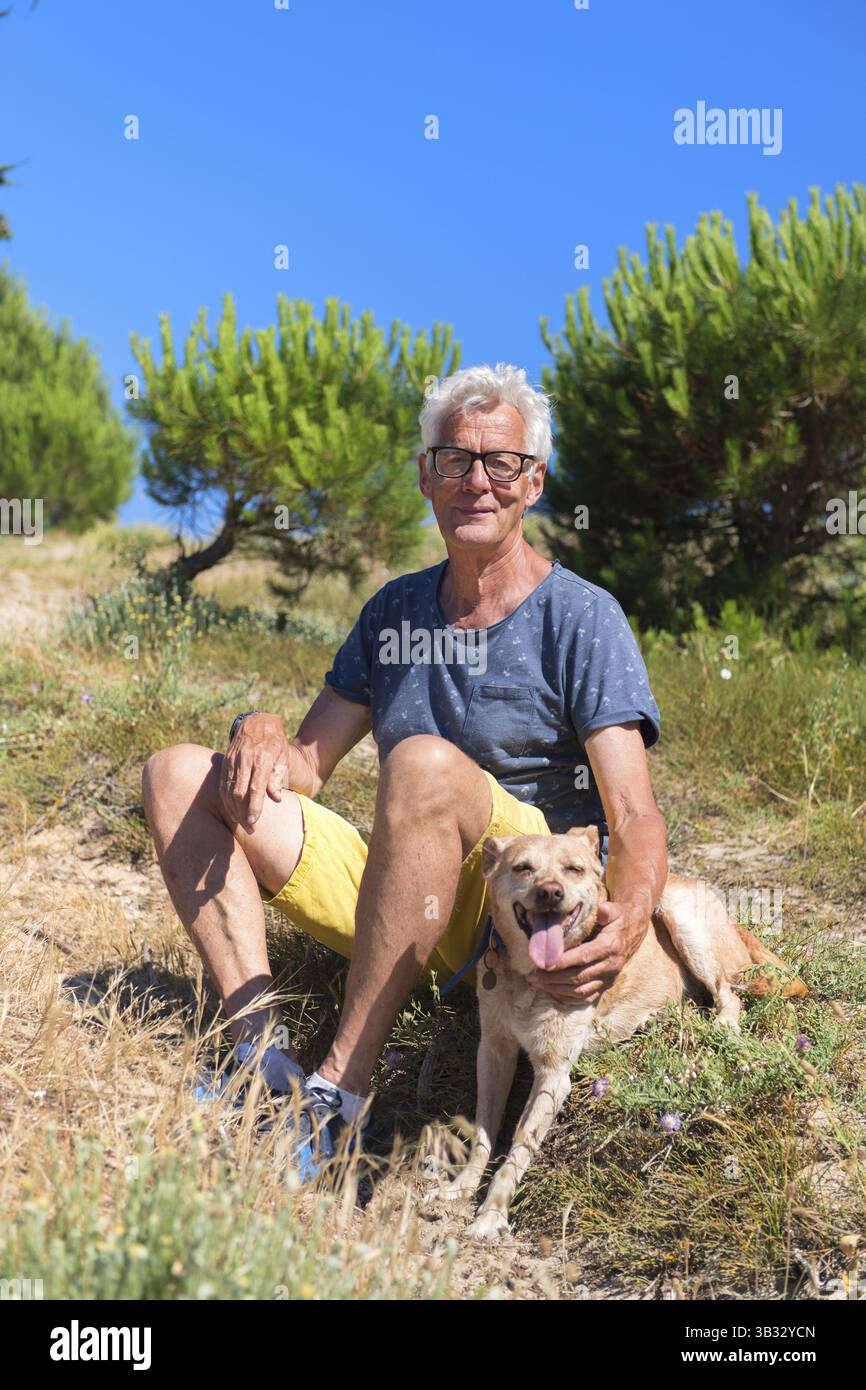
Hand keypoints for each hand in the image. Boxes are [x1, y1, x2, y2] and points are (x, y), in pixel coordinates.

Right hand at [219, 713, 291, 832]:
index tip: (253, 822)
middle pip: (240, 792)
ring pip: (228, 789)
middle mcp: (245, 758)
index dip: (254, 806)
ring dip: (233, 810)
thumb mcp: (283, 756)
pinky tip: (232, 811)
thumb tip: (276, 799)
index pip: (256, 787)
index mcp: (263, 757)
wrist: (258, 721)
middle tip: (250, 830)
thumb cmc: (275, 742)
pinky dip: (225, 800)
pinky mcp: (225, 761)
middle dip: (243, 813)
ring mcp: (233, 759)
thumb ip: (279, 777)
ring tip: (241, 824)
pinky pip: (222, 784)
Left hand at [527, 899, 650, 1003]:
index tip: (543, 963)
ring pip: (580, 990)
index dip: (562, 962)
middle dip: (553, 977)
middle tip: (533, 975)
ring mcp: (608, 978)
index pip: (583, 957)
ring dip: (557, 989)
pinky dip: (568, 998)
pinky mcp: (606, 985)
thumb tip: (600, 910)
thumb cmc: (618, 919)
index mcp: (610, 947)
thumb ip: (606, 911)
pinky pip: (586, 998)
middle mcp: (610, 966)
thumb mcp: (613, 910)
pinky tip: (552, 992)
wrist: (634, 931)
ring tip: (537, 983)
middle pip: (578, 976)